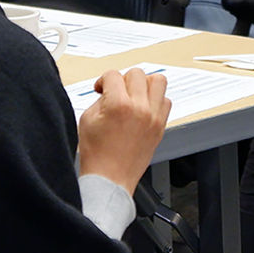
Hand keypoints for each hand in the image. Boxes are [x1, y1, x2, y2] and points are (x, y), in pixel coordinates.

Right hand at [77, 68, 171, 193]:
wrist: (110, 179)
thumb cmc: (97, 155)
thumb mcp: (87, 119)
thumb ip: (100, 99)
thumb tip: (109, 90)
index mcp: (119, 105)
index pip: (114, 75)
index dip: (103, 80)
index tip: (101, 88)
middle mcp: (140, 108)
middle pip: (137, 73)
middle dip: (124, 79)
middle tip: (117, 91)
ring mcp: (153, 117)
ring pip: (159, 81)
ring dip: (145, 84)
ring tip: (135, 95)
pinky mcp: (161, 126)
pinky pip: (166, 101)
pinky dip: (156, 100)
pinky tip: (144, 108)